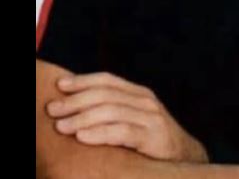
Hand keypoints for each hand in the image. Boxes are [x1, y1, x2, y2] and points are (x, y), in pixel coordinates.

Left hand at [46, 71, 207, 163]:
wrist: (185, 158)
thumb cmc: (151, 141)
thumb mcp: (133, 119)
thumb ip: (112, 110)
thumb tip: (75, 107)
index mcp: (138, 93)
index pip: (107, 80)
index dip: (82, 80)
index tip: (59, 85)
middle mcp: (146, 101)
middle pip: (105, 94)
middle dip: (76, 101)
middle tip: (53, 110)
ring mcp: (151, 118)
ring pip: (111, 111)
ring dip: (82, 117)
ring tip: (62, 126)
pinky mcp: (154, 137)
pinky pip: (122, 132)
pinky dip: (100, 133)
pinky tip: (82, 137)